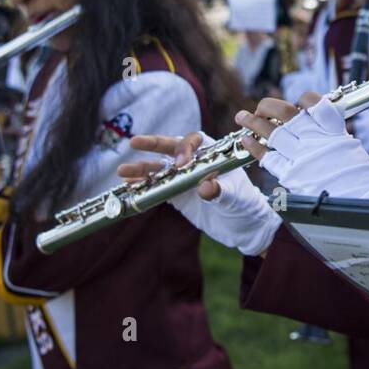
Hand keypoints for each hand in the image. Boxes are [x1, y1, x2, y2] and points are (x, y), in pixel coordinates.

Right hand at [121, 131, 281, 255]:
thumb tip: (204, 186)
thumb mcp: (235, 197)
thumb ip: (220, 190)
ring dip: (141, 170)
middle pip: (170, 148)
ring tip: (122, 172)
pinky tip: (129, 186)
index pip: (194, 141)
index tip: (180, 165)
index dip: (185, 149)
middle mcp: (195, 162)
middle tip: (133, 142)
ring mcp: (184, 178)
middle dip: (152, 144)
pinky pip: (157, 187)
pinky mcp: (177, 195)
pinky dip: (143, 186)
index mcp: (213, 154)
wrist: (243, 226)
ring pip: (159, 169)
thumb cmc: (245, 205)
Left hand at [240, 93, 368, 200]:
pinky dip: (255, 146)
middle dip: (269, 107)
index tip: (298, 103)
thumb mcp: (351, 150)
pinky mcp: (292, 175)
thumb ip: (334, 138)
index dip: (303, 99)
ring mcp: (301, 156)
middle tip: (261, 108)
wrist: (360, 203)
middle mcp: (315, 139)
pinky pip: (268, 157)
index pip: (315, 103)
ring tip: (241, 117)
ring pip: (272, 132)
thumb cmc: (360, 180)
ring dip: (253, 122)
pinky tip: (246, 140)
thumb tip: (324, 129)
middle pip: (286, 113)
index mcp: (332, 131)